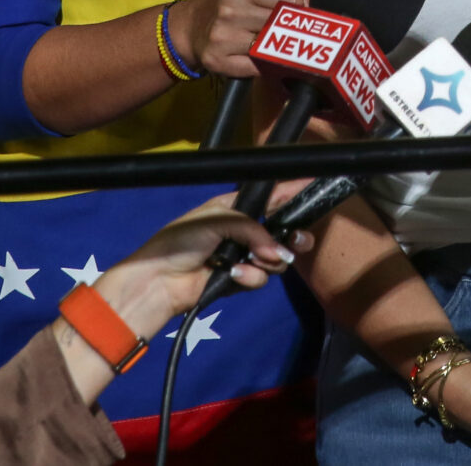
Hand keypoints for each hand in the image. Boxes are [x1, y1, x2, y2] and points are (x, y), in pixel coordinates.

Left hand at [54, 197, 310, 401]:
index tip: (311, 188)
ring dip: (268, 260)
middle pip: (280, 231)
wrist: (159, 280)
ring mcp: (241, 257)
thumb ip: (252, 227)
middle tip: (298, 241)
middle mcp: (242, 231)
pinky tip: (236, 276)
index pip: (268, 197)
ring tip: (254, 261)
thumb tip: (278, 251)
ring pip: (275, 258)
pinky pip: (260, 277)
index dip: (290, 193)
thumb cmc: (180, 241)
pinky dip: (252, 277)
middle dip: (291, 236)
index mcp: (233, 208)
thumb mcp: (216, 220)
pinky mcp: (238, 282)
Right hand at [176, 0, 309, 77]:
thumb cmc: (229, 7)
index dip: (297, 10)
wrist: (192, 27)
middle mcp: (230, 9)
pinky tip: (262, 60)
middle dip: (287, 32)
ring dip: (276, 51)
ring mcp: (222, 36)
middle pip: (279, 26)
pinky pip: (256, 68)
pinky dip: (264, 66)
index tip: (294, 16)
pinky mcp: (217, 60)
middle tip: (288, 34)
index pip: (289, 0)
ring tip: (276, 47)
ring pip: (269, 48)